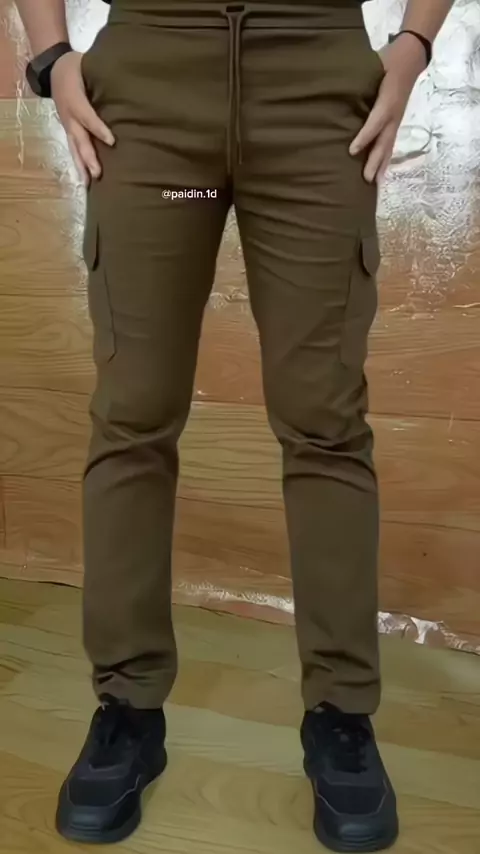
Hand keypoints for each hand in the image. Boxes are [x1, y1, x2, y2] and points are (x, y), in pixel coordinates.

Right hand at [51, 51, 114, 185]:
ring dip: (81, 166)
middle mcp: (69, 116)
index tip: (112, 142)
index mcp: (74, 98)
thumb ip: (102, 75)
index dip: (99, 129)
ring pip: (74, 148)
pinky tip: (84, 179)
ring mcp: (68, 126)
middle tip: (97, 173)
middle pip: (79, 139)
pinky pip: (73, 149)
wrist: (52, 69)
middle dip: (88, 157)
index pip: (87, 116)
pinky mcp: (68, 131)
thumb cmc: (75, 66)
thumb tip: (125, 83)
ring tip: (88, 184)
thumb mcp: (86, 64)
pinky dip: (78, 164)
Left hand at [350, 33, 426, 183]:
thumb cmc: (387, 61)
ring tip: (374, 184)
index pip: (374, 123)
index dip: (363, 138)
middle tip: (366, 179)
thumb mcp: (373, 66)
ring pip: (388, 147)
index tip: (351, 151)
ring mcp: (395, 121)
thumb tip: (334, 89)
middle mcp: (393, 115)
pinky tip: (379, 173)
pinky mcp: (395, 124)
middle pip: (384, 142)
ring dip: (381, 166)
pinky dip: (385, 160)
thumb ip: (358, 79)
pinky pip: (390, 145)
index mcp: (387, 101)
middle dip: (375, 161)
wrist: (410, 59)